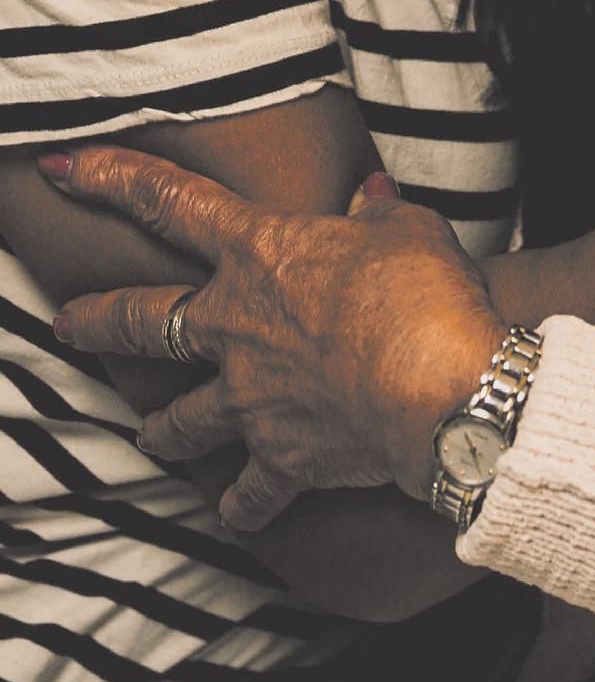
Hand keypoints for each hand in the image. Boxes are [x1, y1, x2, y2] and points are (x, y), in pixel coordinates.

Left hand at [49, 167, 505, 530]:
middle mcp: (235, 325)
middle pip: (141, 319)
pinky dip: (243, 503)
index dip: (111, 177)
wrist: (444, 390)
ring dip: (161, 429)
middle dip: (95, 321)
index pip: (170, 201)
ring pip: (179, 417)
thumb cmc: (426, 295)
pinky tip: (236, 512)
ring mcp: (250, 397)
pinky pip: (250, 491)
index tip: (62, 168)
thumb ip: (377, 214)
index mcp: (259, 251)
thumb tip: (371, 197)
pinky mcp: (281, 458)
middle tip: (64, 324)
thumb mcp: (409, 229)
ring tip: (147, 437)